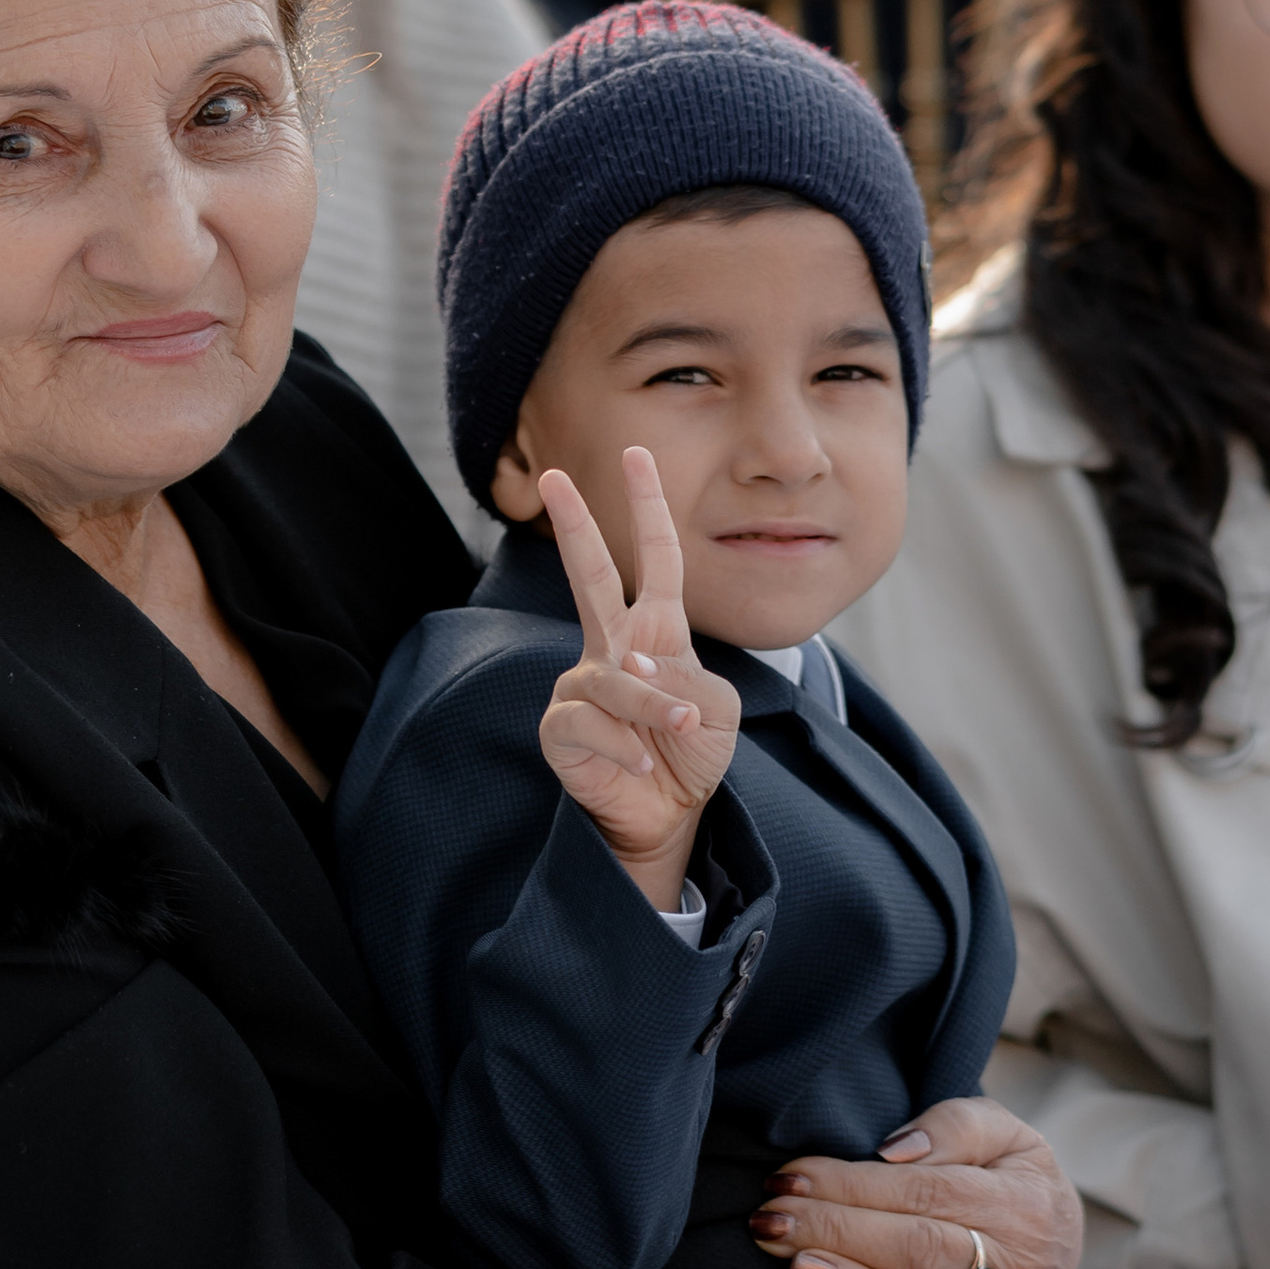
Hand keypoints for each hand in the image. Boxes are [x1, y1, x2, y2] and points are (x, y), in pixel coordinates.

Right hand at [537, 450, 738, 910]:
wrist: (667, 814)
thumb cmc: (692, 752)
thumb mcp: (717, 708)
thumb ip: (686, 680)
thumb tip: (632, 667)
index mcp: (657, 631)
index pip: (656, 558)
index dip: (648, 508)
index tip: (636, 454)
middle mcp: (613, 647)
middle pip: (590, 576)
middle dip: (574, 525)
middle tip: (552, 474)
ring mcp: (582, 684)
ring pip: (614, 678)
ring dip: (652, 709)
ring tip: (677, 731)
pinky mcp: (560, 726)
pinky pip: (591, 723)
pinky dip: (626, 743)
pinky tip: (641, 763)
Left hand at [750, 1094, 1082, 1268]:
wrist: (1060, 1245)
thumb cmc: (1007, 1179)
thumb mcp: (1002, 1134)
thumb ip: (957, 1125)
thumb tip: (896, 1151)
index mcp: (1023, 1200)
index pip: (923, 1191)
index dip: (850, 1185)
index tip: (786, 1181)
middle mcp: (1026, 1265)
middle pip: (919, 1248)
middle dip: (836, 1234)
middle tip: (771, 1226)